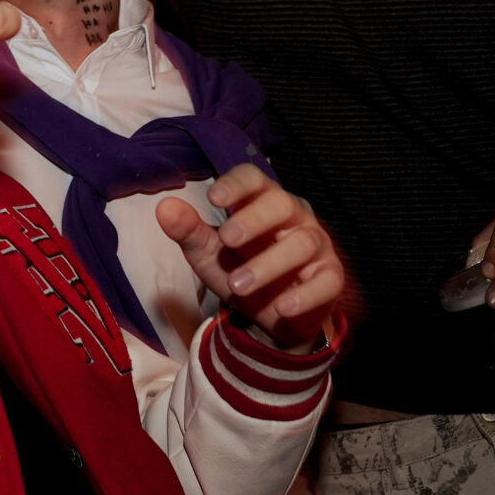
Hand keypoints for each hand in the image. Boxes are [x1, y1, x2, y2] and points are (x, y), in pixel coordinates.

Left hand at [157, 165, 342, 351]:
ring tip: (238, 285)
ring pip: (302, 244)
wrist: (272, 315)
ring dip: (269, 265)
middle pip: (281, 205)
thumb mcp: (210, 254)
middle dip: (254, 220)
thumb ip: (189, 231)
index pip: (254, 179)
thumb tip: (164, 208)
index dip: (237, 184)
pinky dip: (304, 296)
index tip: (214, 198)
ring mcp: (316, 246)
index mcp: (261, 202)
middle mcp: (293, 217)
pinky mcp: (330, 278)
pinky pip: (326, 282)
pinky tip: (281, 308)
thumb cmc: (241, 270)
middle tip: (227, 239)